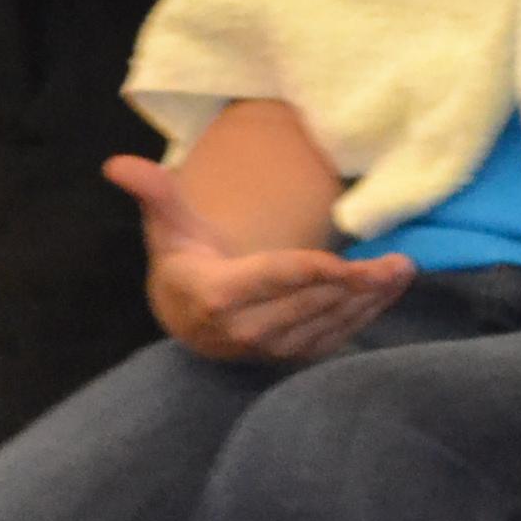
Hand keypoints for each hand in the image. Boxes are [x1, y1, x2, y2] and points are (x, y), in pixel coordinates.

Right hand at [104, 156, 412, 364]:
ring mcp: (269, 348)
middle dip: (357, 285)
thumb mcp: (166, 226)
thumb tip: (118, 164)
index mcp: (217, 294)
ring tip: (402, 273)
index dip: (311, 273)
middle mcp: (245, 329)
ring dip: (370, 301)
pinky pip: (333, 337)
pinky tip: (389, 292)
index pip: (272, 280)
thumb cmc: (181, 260)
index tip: (349, 264)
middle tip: (399, 263)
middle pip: (309, 303)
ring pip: (327, 323)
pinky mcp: (289, 356)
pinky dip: (365, 316)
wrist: (183, 320)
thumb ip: (153, 194)